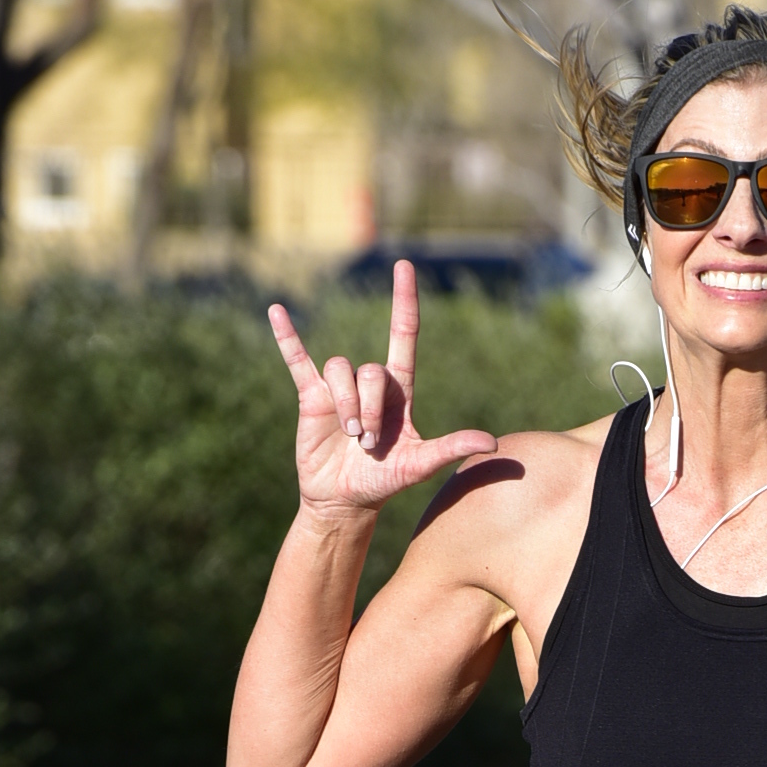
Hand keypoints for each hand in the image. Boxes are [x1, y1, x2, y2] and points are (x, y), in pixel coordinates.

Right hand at [268, 261, 496, 524]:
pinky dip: (287, 338)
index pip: (403, 335)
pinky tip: (277, 311)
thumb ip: (450, 448)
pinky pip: (298, 360)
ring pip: (340, 370)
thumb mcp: (419, 465)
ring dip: (346, 406)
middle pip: (369, 370)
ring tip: (352, 437)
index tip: (404, 265)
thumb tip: (490, 442)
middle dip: (370, 408)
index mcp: (398, 390)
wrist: (345, 500)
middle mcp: (369, 383)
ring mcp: (339, 388)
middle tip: (370, 442)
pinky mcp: (311, 397)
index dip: (404, 301)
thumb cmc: (384, 481)